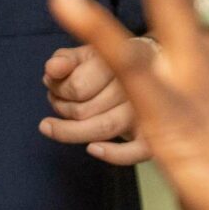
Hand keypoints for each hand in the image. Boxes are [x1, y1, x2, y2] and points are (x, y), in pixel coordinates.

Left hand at [42, 41, 153, 163]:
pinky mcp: (153, 134)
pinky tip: (92, 148)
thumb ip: (65, 60)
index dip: (58, 89)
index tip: (52, 82)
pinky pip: (133, 152)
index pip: (77, 86)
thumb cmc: (113, 65)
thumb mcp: (87, 55)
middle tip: (55, 100)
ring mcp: (148, 111)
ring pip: (102, 128)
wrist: (156, 71)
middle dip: (62, 108)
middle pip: (84, 110)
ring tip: (53, 125)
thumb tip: (51, 69)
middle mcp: (137, 85)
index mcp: (120, 60)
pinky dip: (111, 154)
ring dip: (71, 131)